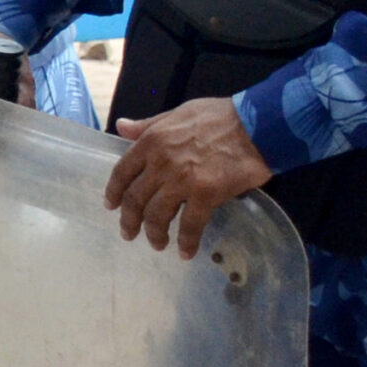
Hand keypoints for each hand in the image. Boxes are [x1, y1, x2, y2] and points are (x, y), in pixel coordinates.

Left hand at [106, 98, 272, 258]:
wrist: (256, 125)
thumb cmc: (219, 116)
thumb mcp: (176, 113)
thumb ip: (147, 125)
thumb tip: (121, 127)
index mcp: (152, 141)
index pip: (122, 172)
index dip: (114, 192)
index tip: (111, 206)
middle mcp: (161, 163)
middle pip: (136, 199)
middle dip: (130, 221)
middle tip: (129, 234)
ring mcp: (182, 180)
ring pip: (157, 215)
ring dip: (154, 234)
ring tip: (157, 244)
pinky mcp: (205, 195)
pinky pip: (190, 225)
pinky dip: (186, 242)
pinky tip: (186, 253)